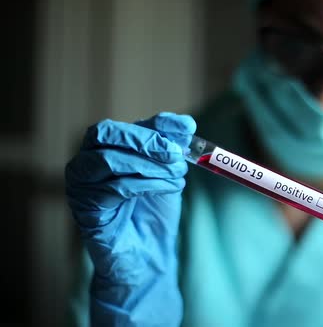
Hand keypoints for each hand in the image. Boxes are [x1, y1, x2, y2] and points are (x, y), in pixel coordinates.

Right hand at [65, 112, 195, 325]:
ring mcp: (80, 186)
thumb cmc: (154, 211)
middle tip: (178, 154)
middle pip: (106, 134)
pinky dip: (145, 185)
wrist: (148, 255)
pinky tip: (168, 189)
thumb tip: (186, 123)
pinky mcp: (84, 210)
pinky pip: (112, 189)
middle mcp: (85, 163)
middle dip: (147, 141)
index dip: (155, 124)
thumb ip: (172, 146)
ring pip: (108, 160)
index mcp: (103, 150)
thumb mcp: (167, 172)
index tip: (187, 129)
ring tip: (179, 175)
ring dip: (150, 165)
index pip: (122, 126)